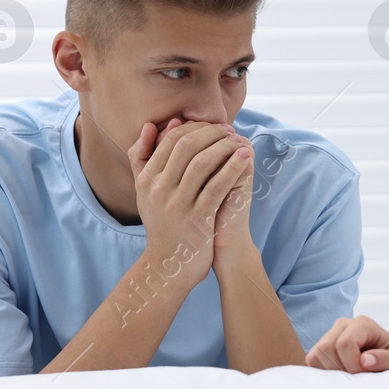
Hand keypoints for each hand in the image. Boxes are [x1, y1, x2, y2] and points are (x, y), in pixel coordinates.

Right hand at [126, 119, 252, 285]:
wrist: (168, 263)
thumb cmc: (162, 222)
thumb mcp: (145, 191)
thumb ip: (143, 157)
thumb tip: (152, 125)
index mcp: (146, 179)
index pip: (170, 140)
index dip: (194, 127)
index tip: (213, 125)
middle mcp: (159, 190)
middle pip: (187, 146)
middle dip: (212, 133)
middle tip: (229, 129)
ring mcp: (178, 204)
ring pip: (202, 163)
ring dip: (224, 147)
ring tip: (239, 141)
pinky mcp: (198, 218)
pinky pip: (217, 185)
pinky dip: (233, 168)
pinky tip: (245, 157)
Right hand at [306, 315, 388, 371]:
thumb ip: (386, 360)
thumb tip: (365, 360)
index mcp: (363, 323)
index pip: (345, 343)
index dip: (352, 364)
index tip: (366, 375)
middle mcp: (344, 325)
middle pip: (326, 348)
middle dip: (341, 369)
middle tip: (358, 378)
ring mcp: (330, 335)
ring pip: (316, 355)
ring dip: (332, 373)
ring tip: (351, 377)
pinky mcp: (321, 349)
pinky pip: (311, 361)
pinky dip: (324, 374)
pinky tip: (341, 376)